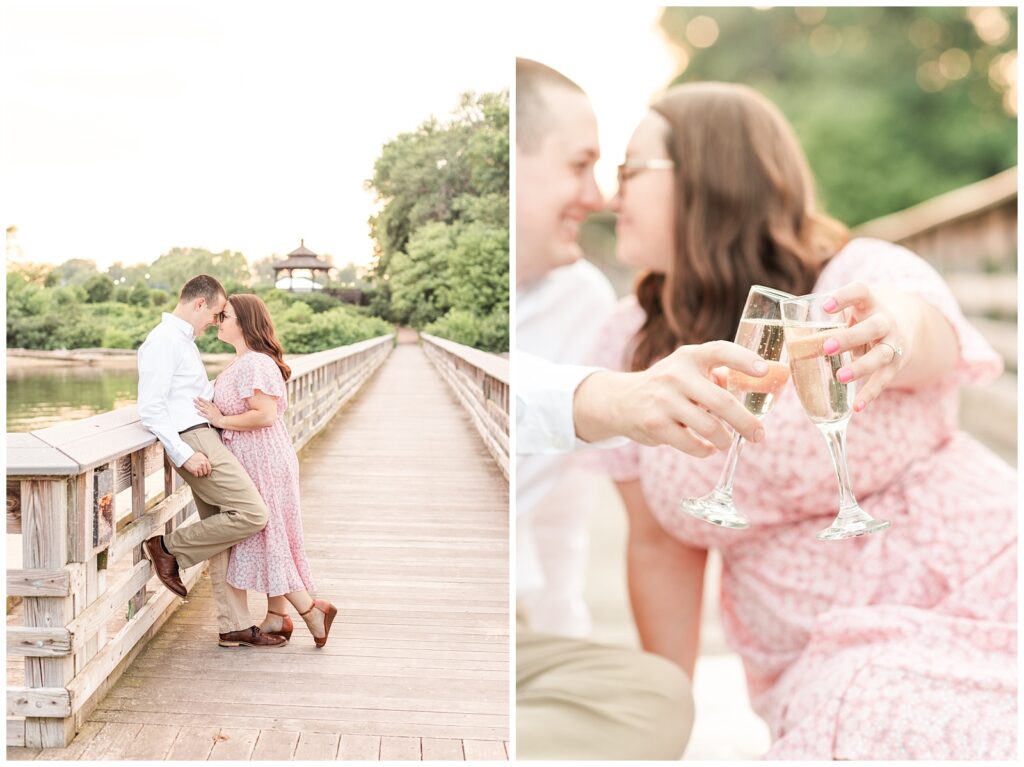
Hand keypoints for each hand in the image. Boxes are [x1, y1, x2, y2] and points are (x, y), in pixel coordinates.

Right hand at [182, 451, 211, 477]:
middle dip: (203, 473)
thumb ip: (205, 460)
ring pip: (201, 475)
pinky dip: (195, 475)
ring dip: (199, 474)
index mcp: (205, 460)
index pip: (209, 469)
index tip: (207, 475)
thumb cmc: (193, 455)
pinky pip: (196, 475)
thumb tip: (208, 466)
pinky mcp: (193, 470)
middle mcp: (202, 464)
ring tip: (196, 472)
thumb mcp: (201, 456)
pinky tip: (194, 472)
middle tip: (200, 472)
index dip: (208, 473)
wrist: (185, 456)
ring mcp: (198, 467)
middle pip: (205, 472)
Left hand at [193, 397, 223, 427]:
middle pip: (203, 404)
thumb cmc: (219, 416)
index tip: (198, 397)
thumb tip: (211, 402)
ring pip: (203, 409)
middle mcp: (210, 409)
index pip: (206, 402)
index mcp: (212, 407)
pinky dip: (201, 414)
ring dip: (198, 407)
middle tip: (193, 399)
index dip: (202, 399)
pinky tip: (197, 412)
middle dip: (198, 401)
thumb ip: (214, 405)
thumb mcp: (217, 409)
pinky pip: (204, 415)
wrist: (222, 421)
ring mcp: (210, 413)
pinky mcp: (209, 417)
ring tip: (194, 404)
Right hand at [575, 340, 768, 457]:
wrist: (622, 400)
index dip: (744, 360)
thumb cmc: (668, 386)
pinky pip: (692, 444)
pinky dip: (705, 450)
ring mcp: (664, 400)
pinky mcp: (655, 424)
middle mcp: (676, 375)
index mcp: (690, 357)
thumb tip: (760, 387)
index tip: (764, 371)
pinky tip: (707, 448)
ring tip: (727, 442)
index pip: (720, 351)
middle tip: (758, 435)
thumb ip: (718, 375)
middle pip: (722, 401)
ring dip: (724, 439)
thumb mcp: (688, 370)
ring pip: (709, 427)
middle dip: (746, 422)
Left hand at [820, 282, 909, 411]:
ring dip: (861, 367)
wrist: (908, 321)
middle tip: (827, 347)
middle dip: (850, 338)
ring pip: (881, 355)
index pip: (859, 292)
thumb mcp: (852, 308)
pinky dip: (870, 393)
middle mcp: (886, 320)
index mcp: (870, 301)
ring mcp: (894, 342)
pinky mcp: (897, 363)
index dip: (843, 297)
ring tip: (840, 377)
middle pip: (873, 327)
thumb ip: (826, 319)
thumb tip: (788, 335)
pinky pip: (884, 379)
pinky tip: (856, 407)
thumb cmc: (864, 314)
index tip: (825, 305)